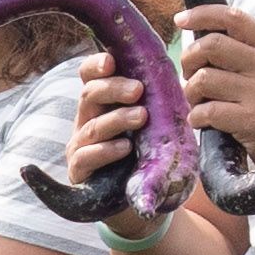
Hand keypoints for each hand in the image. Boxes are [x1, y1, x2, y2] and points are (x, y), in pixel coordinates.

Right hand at [66, 67, 152, 188]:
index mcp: (102, 102)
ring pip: (92, 126)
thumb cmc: (146, 149)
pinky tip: (125, 148)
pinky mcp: (79, 170)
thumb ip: (155, 98)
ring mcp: (79, 145)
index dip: (95, 65)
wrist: (139, 193)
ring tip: (142, 116)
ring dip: (117, 119)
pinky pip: (87, 157)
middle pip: (89, 95)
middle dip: (113, 89)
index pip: (89, 75)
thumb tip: (175, 72)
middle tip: (138, 89)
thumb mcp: (151, 121)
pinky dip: (106, 151)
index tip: (111, 61)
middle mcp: (86, 119)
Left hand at [172, 4, 254, 155]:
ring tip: (198, 103)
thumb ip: (248, 55)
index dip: (202, 15)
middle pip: (211, 45)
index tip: (181, 20)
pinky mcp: (253, 120)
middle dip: (189, 59)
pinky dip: (196, 117)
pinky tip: (203, 122)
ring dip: (190, 93)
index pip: (234, 18)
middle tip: (189, 75)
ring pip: (204, 79)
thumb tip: (202, 44)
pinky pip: (207, 111)